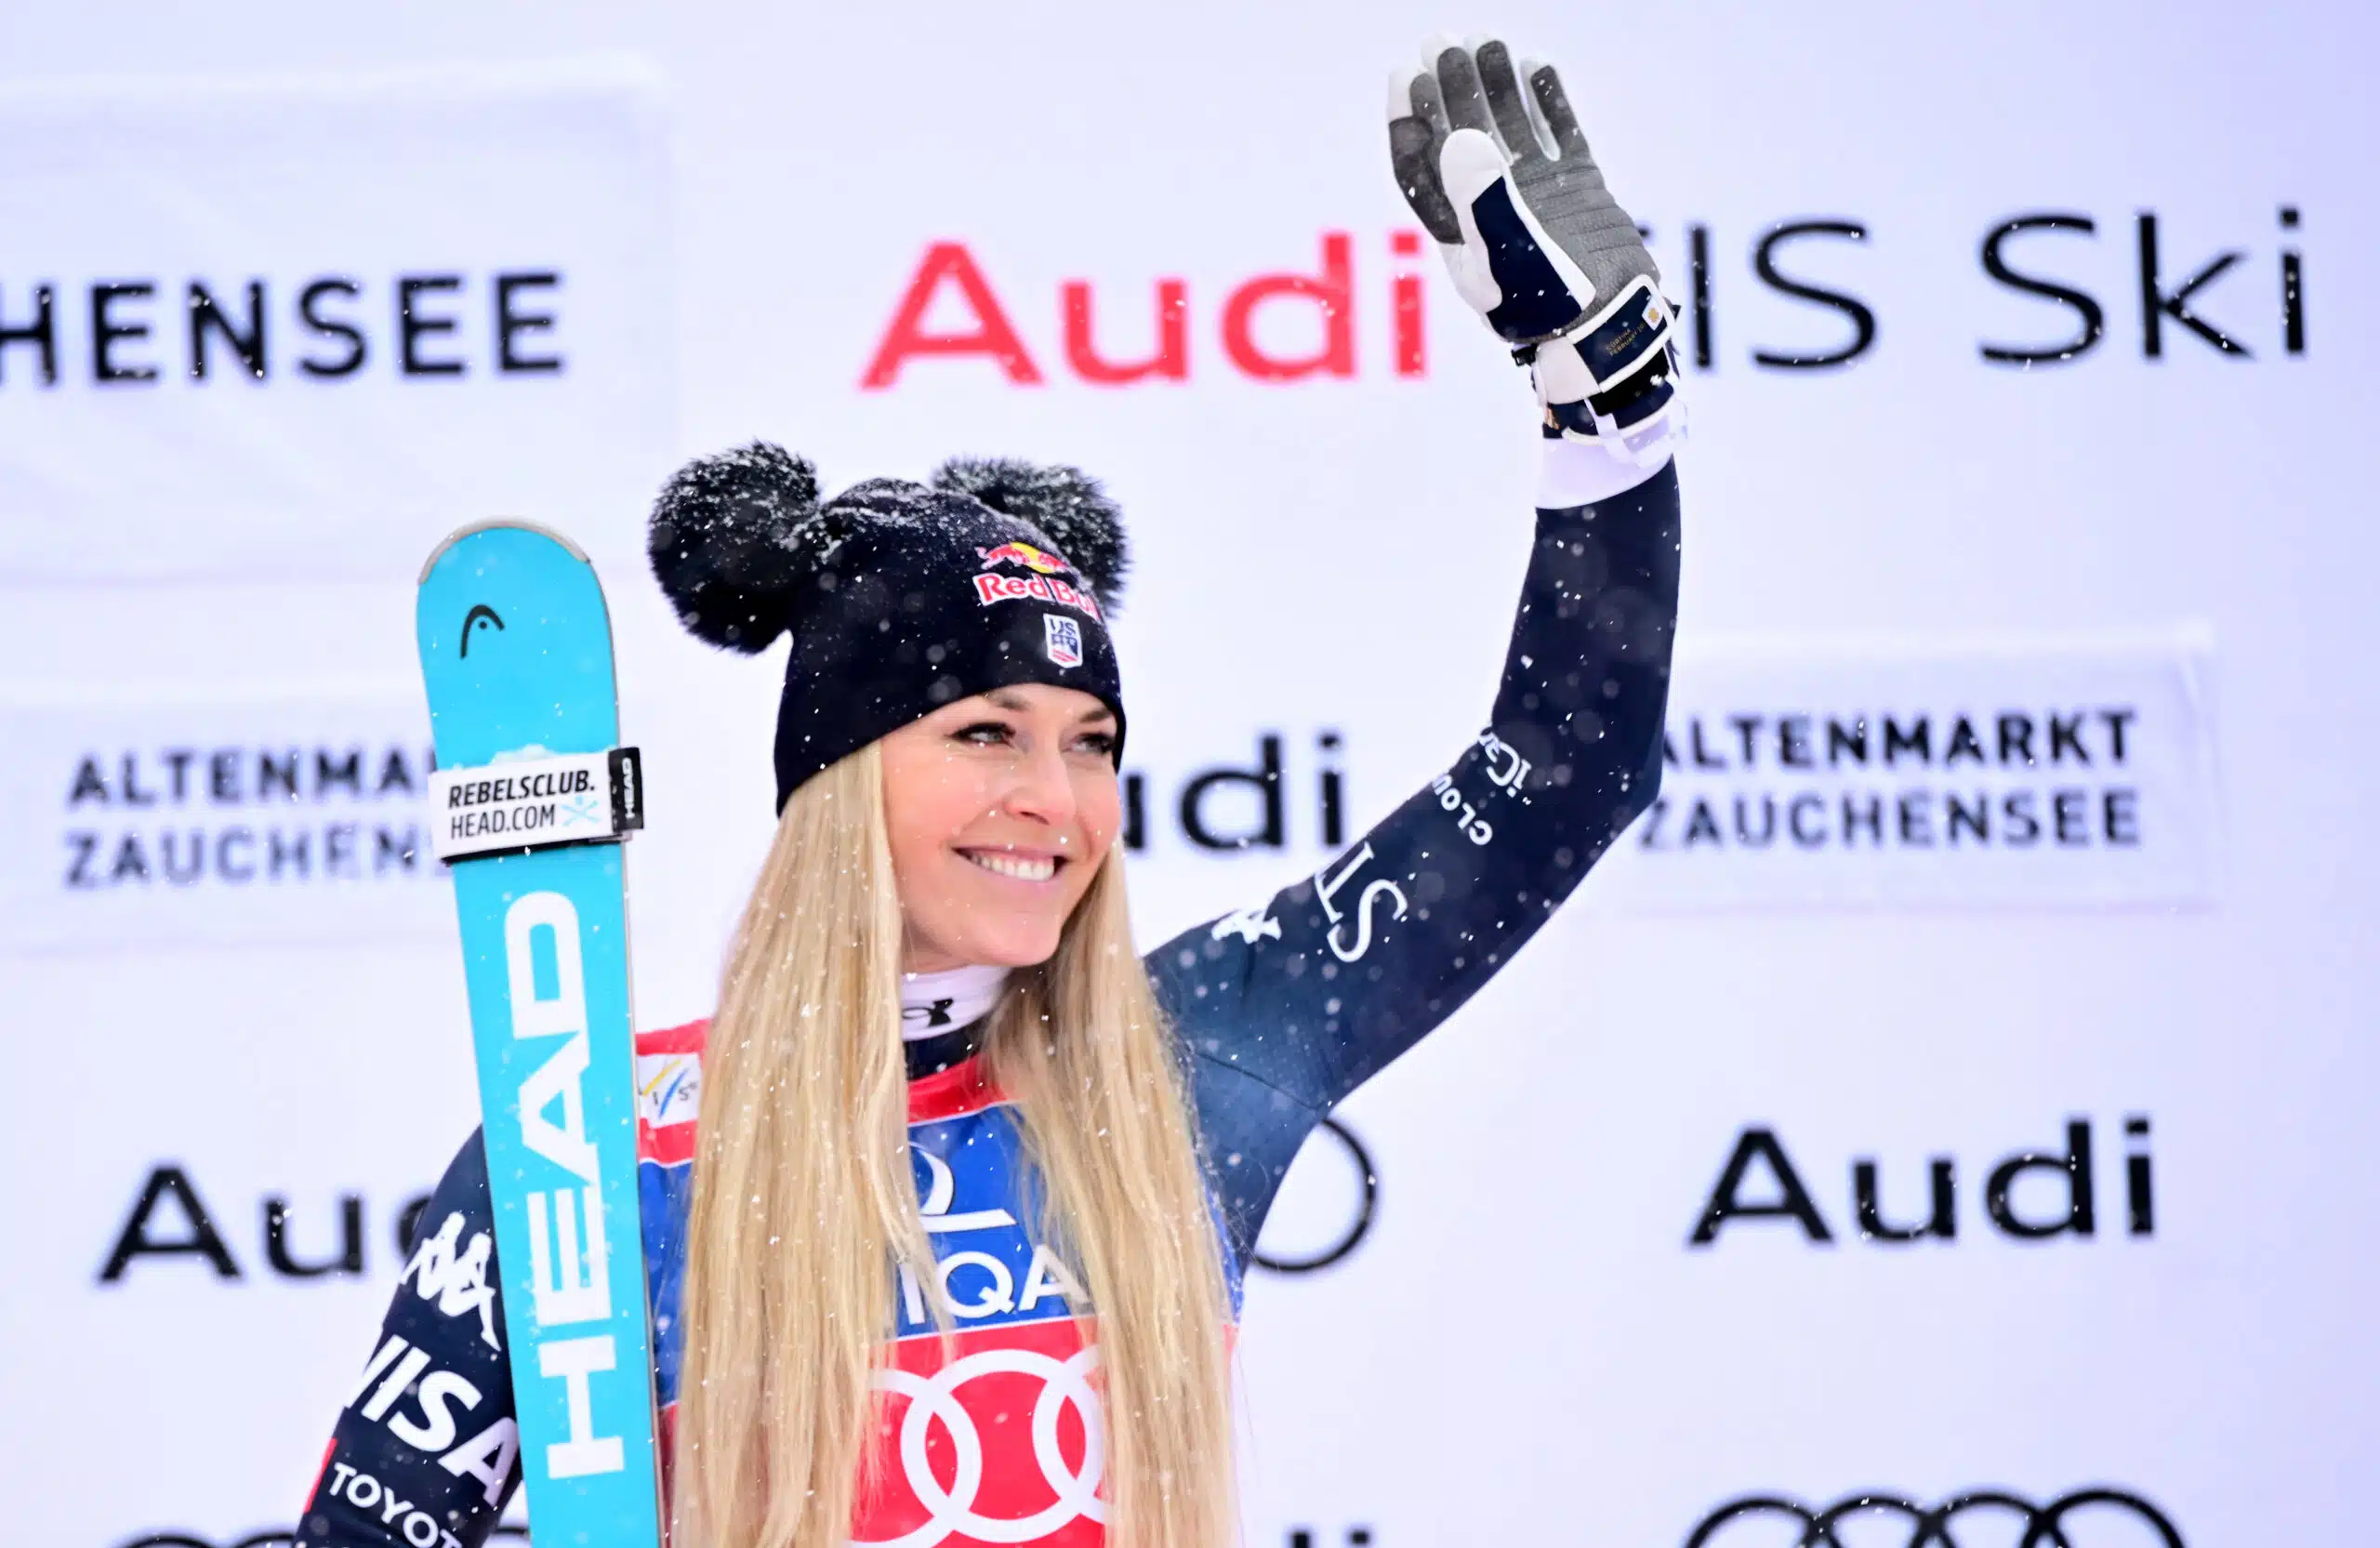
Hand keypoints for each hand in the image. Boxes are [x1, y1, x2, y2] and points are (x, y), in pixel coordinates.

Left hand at [1389, 38, 1681, 460]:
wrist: (1610, 330)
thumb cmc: (1549, 307)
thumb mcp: (1503, 254)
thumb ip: (1480, 196)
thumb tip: (1454, 134)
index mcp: (1460, 231)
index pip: (1422, 166)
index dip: (1411, 120)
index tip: (1407, 73)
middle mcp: (1493, 211)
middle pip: (1461, 139)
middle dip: (1450, 90)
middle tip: (1443, 40)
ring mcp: (1538, 200)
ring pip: (1510, 131)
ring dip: (1496, 88)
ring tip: (1488, 40)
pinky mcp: (1580, 194)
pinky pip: (1560, 138)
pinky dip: (1548, 103)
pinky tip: (1536, 65)